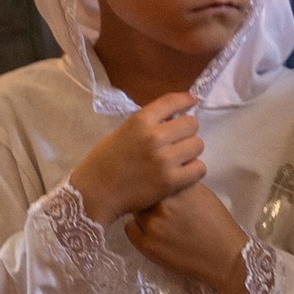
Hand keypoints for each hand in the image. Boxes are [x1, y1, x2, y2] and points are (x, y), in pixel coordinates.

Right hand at [69, 89, 206, 231]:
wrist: (95, 193)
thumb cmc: (103, 162)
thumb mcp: (123, 132)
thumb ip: (147, 125)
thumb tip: (173, 119)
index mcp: (140, 120)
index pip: (172, 101)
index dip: (186, 100)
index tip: (192, 101)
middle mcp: (154, 136)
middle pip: (191, 124)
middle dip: (187, 131)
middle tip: (178, 141)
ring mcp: (164, 159)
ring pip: (197, 145)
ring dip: (191, 151)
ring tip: (179, 159)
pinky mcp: (171, 181)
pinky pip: (199, 168)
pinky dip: (193, 170)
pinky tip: (183, 173)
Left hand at [131, 178, 251, 293]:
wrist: (224, 255)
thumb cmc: (216, 222)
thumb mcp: (201, 192)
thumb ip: (180, 183)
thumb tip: (162, 176)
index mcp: (177, 187)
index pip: (152, 176)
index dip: (154, 183)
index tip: (158, 189)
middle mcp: (162, 202)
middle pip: (141, 192)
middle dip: (147, 197)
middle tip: (157, 208)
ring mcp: (152, 224)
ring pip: (134, 210)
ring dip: (142, 213)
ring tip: (158, 222)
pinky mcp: (146, 244)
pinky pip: (130, 229)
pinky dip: (137, 230)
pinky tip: (152, 235)